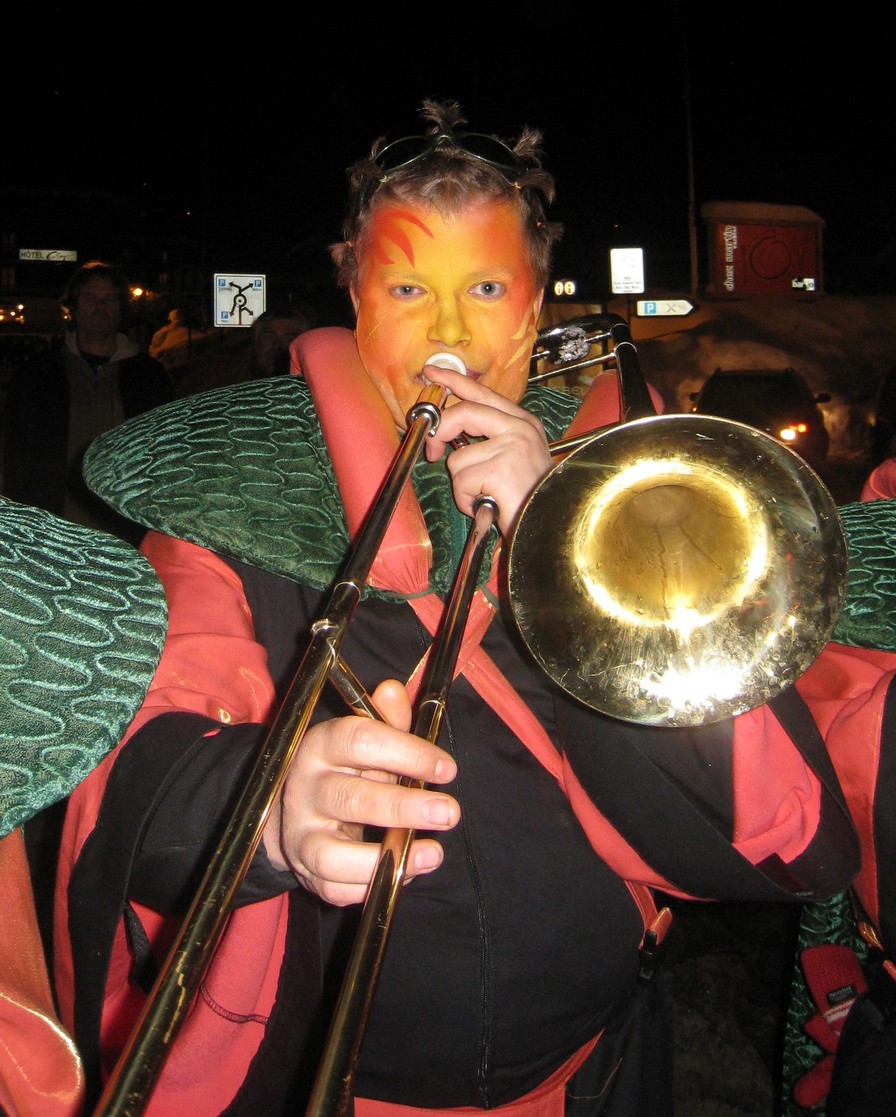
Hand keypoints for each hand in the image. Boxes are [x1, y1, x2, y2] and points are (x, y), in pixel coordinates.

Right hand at [263, 679, 459, 905]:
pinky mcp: (305, 870)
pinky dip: (373, 884)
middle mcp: (305, 789)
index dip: (408, 753)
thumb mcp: (362, 738)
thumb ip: (385, 720)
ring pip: (335, 855)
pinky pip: (337, 887)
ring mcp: (301, 834)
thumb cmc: (344, 768)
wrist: (291, 809)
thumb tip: (393, 690)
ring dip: (388, 858)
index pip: (360, 741)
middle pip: (353, 799)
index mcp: (321, 746)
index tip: (447, 768)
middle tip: (450, 812)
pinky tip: (407, 871)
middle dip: (406, 808)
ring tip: (434, 854)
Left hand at [421, 366, 551, 535]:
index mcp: (524, 423)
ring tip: (484, 495)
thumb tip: (448, 429)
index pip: (484, 394)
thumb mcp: (513, 458)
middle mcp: (521, 428)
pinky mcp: (502, 468)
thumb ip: (488, 438)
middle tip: (432, 453)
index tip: (432, 373)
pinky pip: (462, 481)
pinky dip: (466, 500)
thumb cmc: (528, 498)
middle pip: (464, 413)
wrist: (550, 525)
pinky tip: (487, 505)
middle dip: (440, 432)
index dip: (454, 381)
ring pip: (458, 458)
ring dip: (463, 484)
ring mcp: (513, 446)